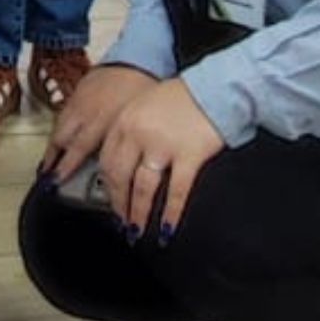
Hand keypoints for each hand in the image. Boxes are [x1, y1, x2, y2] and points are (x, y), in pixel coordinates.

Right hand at [41, 63, 158, 185]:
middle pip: (64, 140)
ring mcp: (79, 103)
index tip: (58, 180)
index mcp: (105, 120)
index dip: (67, 166)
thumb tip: (131, 170)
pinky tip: (58, 141)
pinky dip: (58, 131)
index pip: (80, 148)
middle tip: (47, 178)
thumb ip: (127, 143)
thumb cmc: (142, 91)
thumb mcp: (139, 119)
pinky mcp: (76, 94)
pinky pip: (62, 115)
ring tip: (47, 163)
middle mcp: (88, 113)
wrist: (135, 59)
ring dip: (52, 147)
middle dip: (54, 160)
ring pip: (59, 128)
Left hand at [97, 77, 225, 238]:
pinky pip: (176, 192)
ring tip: (136, 231)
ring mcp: (163, 145)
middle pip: (119, 177)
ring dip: (138, 214)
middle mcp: (138, 134)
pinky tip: (167, 228)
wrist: (213, 88)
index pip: (106, 160)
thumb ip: (129, 131)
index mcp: (124, 121)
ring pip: (143, 188)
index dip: (105, 185)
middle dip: (118, 205)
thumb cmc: (180, 98)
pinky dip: (171, 214)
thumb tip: (121, 165)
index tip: (107, 200)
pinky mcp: (189, 155)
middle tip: (120, 222)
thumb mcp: (143, 106)